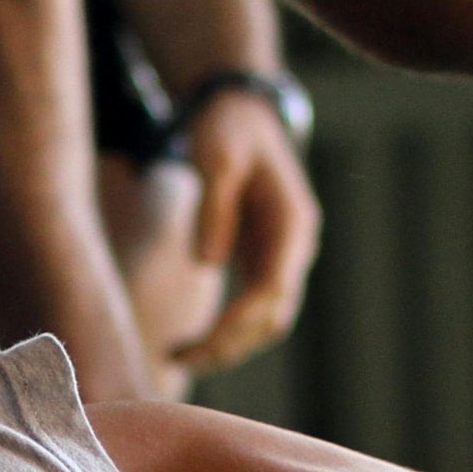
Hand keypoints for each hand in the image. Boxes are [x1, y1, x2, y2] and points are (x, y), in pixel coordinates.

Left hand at [170, 91, 321, 375]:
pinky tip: (193, 342)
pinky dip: (226, 331)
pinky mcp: (262, 260)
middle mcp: (295, 247)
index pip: (272, 289)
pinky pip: (251, 309)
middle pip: (272, 316)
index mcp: (292, 224)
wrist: (242, 112)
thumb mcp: (215, 155)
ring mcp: (282, 256)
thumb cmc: (228, 129)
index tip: (200, 342)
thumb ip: (213, 206)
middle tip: (178, 359)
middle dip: (230, 345)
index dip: (238, 322)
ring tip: (178, 357)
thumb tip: (206, 263)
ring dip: (228, 345)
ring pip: (265, 321)